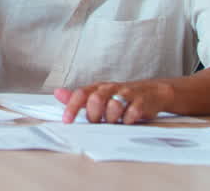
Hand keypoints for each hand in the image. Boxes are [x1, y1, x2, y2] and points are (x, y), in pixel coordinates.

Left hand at [54, 80, 176, 123]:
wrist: (151, 92)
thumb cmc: (119, 96)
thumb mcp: (98, 94)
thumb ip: (78, 97)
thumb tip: (57, 93)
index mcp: (98, 87)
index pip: (81, 94)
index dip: (72, 107)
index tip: (67, 121)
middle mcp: (111, 88)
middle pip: (96, 99)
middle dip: (93, 114)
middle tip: (97, 122)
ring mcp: (127, 94)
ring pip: (114, 106)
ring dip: (111, 118)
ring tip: (113, 121)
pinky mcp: (142, 102)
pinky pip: (132, 113)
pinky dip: (128, 120)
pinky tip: (127, 121)